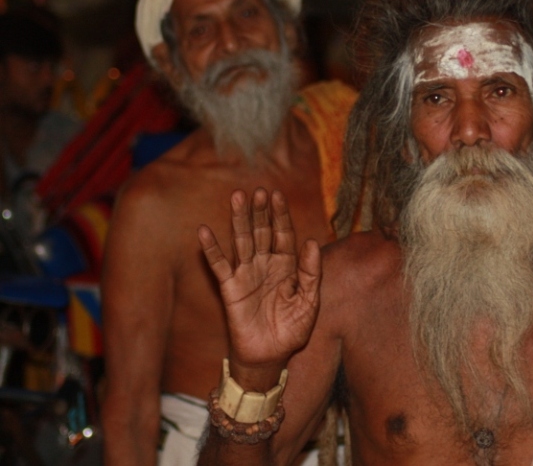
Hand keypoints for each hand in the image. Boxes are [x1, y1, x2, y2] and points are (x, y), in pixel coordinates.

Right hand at [198, 188, 320, 373]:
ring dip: (239, 220)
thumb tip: (311, 242)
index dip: (280, 215)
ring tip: (237, 197)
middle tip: (258, 191)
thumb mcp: (309, 302)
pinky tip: (204, 230)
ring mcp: (247, 274)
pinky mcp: (230, 288)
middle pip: (262, 231)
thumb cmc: (292, 330)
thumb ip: (311, 273)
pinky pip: (219, 265)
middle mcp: (266, 264)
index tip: (277, 195)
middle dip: (260, 212)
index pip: (284, 233)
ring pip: (241, 241)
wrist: (270, 357)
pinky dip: (211, 248)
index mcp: (287, 265)